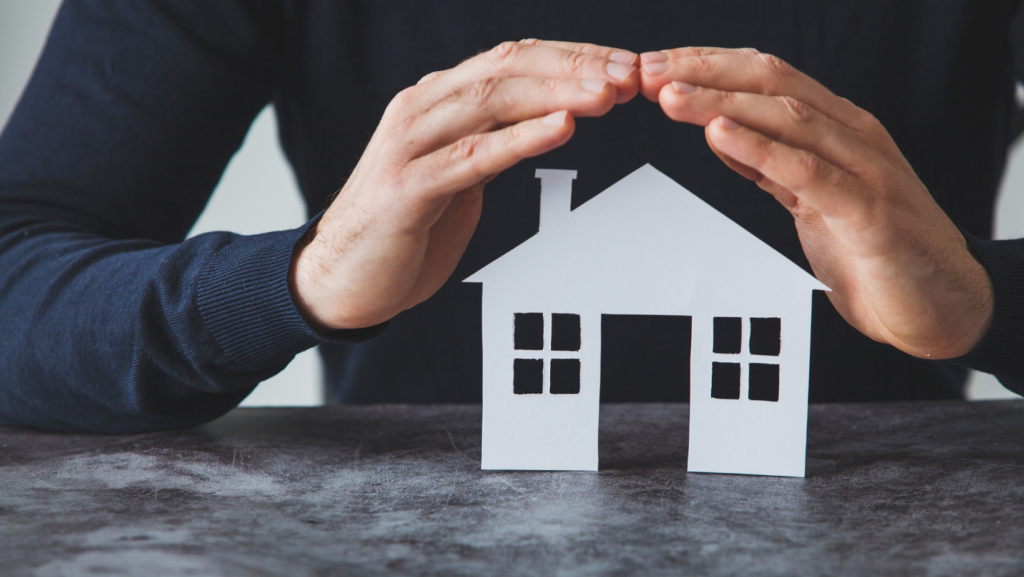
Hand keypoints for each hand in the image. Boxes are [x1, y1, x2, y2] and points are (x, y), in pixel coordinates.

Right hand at [292, 40, 639, 329]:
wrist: (340, 279)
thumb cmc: (402, 226)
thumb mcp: (455, 172)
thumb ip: (490, 140)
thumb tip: (547, 120)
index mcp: (436, 101)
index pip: (512, 60)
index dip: (572, 57)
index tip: (623, 65)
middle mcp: (420, 110)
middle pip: (507, 69)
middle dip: (575, 67)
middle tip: (627, 74)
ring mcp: (409, 146)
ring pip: (492, 102)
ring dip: (557, 95)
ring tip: (607, 95)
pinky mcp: (406, 188)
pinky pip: (472, 157)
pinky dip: (520, 140)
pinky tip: (561, 130)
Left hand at [639, 47, 992, 358]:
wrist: (941, 305)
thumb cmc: (876, 250)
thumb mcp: (811, 199)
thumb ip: (771, 165)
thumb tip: (719, 131)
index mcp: (836, 129)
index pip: (766, 77)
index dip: (709, 66)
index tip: (657, 66)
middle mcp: (851, 137)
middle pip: (772, 83)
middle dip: (706, 72)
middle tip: (651, 72)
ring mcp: (864, 170)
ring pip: (788, 118)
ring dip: (723, 103)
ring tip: (673, 96)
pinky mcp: (868, 212)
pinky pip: (807, 172)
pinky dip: (760, 150)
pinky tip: (719, 136)